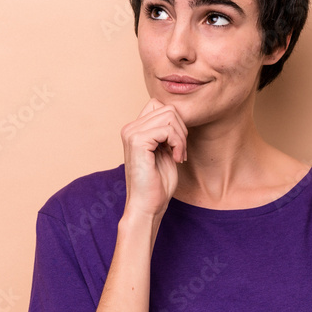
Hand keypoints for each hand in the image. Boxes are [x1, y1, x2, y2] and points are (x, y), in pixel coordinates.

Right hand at [120, 98, 187, 219]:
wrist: (148, 205)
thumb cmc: (158, 183)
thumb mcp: (165, 150)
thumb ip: (167, 131)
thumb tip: (178, 114)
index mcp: (135, 129)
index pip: (160, 105)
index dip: (175, 123)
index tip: (178, 144)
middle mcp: (130, 128)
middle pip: (168, 108)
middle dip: (181, 130)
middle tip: (180, 151)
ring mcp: (132, 133)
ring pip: (170, 116)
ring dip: (181, 137)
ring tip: (178, 155)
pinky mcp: (137, 141)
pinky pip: (168, 129)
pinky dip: (178, 143)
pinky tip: (176, 158)